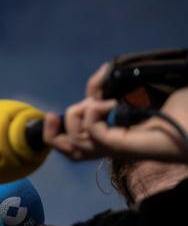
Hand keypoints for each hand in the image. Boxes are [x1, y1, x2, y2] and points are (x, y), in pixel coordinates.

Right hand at [44, 62, 187, 161]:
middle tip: (71, 110)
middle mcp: (111, 146)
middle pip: (69, 153)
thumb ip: (113, 85)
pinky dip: (95, 113)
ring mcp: (116, 148)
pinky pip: (94, 133)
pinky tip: (112, 103)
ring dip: (78, 116)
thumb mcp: (135, 88)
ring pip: (76, 144)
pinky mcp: (123, 146)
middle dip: (55, 133)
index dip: (54, 134)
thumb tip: (102, 72)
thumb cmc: (179, 108)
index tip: (50, 115)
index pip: (74, 148)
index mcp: (113, 136)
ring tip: (99, 102)